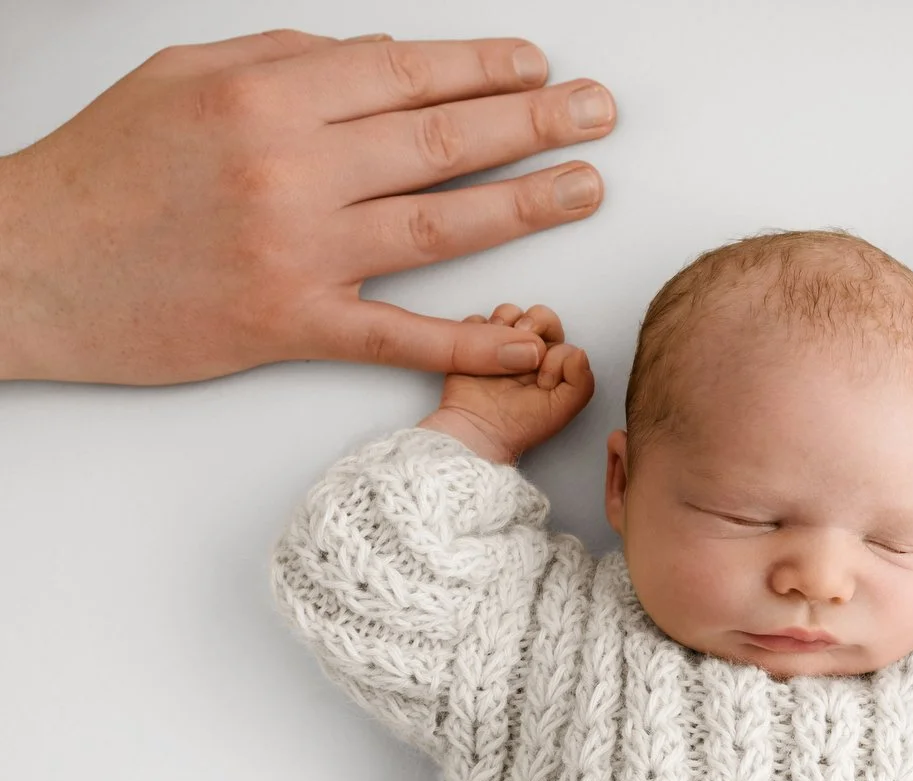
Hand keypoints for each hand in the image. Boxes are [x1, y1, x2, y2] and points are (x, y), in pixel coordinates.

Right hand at [0, 30, 616, 383]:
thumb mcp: (185, 75)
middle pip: (442, 141)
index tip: (540, 69)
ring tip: (587, 187)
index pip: (406, 74)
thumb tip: (387, 55)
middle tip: (601, 114)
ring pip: (439, 224)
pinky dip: (467, 340)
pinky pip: (397, 333)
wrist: (27, 265)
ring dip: (526, 205)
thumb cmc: (102, 167)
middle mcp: (292, 169)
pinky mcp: (290, 324)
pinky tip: (526, 340)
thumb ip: (289, 58)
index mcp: (267, 97)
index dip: (484, 68)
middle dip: (534, 123)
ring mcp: (297, 251)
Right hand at [417, 305, 593, 463]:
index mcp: (550, 364)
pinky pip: (477, 320)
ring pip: (509, 313)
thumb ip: (580, 383)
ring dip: (506, 321)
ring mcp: (497, 346)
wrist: (475, 431)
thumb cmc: (518, 425)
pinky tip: (479, 349)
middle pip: (538, 318)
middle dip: (534, 323)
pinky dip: (479, 326)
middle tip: (522, 342)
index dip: (555, 353)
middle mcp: (526, 352)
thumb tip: (578, 352)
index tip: (543, 380)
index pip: (562, 339)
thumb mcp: (560, 410)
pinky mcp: (471, 344)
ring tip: (497, 346)